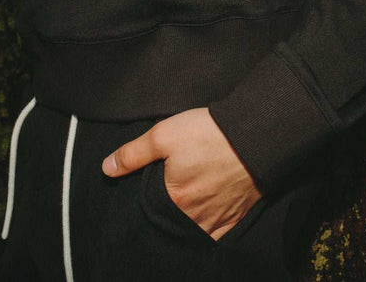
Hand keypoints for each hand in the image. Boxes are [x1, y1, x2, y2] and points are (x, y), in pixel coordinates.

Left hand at [101, 107, 261, 240]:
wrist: (258, 133)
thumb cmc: (212, 133)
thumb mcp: (164, 135)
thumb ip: (133, 154)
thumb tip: (107, 168)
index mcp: (175, 201)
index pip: (150, 208)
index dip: (149, 195)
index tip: (152, 182)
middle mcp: (196, 217)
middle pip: (173, 220)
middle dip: (168, 209)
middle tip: (172, 188)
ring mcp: (219, 219)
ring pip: (195, 228)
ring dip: (188, 218)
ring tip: (189, 197)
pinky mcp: (237, 216)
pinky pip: (217, 232)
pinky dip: (209, 225)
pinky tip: (206, 211)